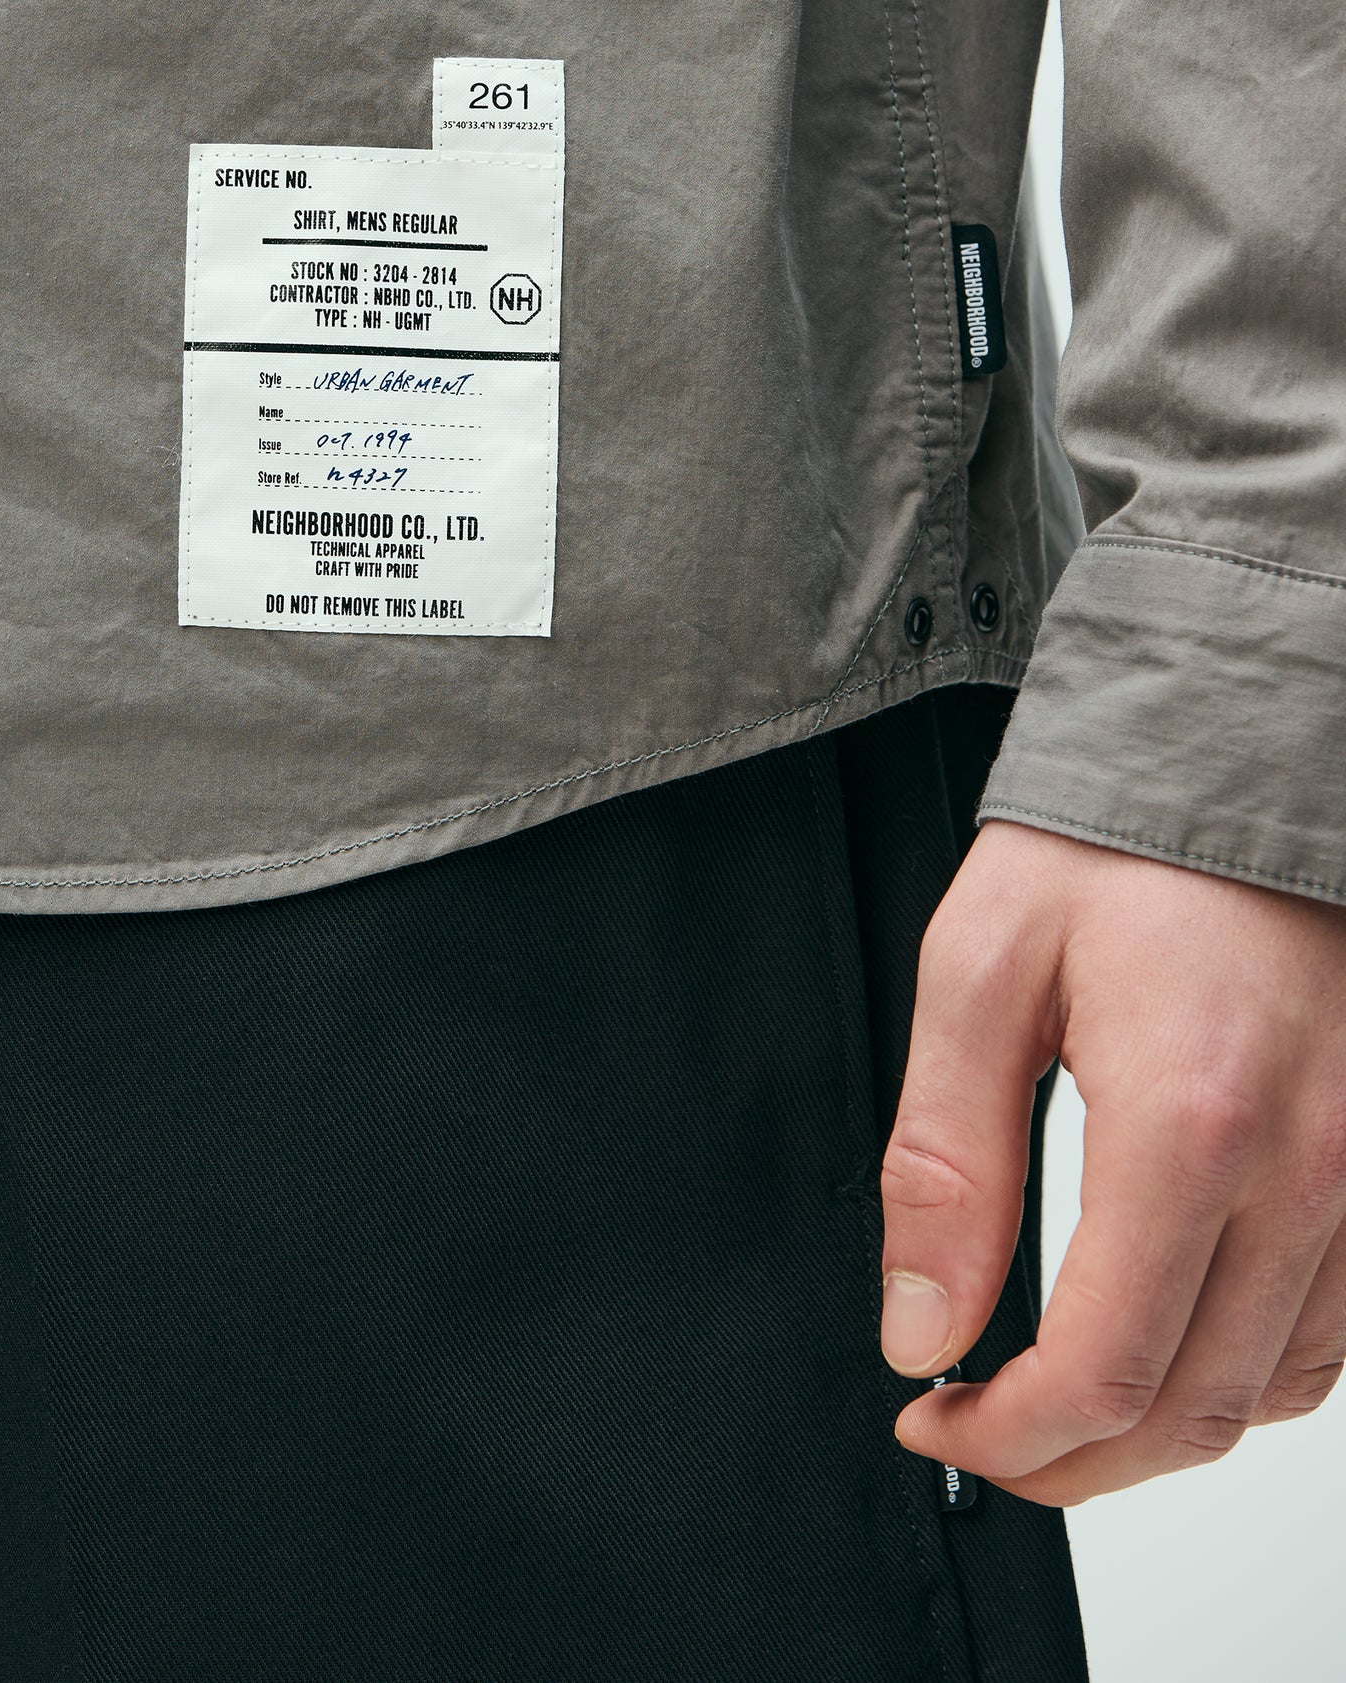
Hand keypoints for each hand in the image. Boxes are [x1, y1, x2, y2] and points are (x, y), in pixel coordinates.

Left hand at [879, 820, 1345, 1504]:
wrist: (1248, 763)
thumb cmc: (1119, 846)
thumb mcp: (982, 969)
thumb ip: (945, 1161)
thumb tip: (922, 1325)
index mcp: (1192, 1122)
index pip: (1104, 1370)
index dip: (1006, 1436)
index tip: (935, 1420)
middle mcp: (1308, 1172)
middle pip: (1193, 1413)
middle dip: (1069, 1463)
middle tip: (979, 1436)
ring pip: (1274, 1397)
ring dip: (1157, 1434)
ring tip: (1054, 1410)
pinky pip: (1332, 1338)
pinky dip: (1243, 1377)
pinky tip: (1162, 1347)